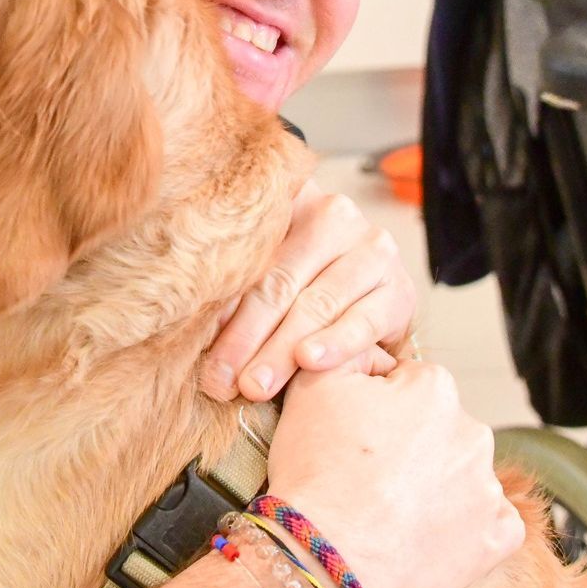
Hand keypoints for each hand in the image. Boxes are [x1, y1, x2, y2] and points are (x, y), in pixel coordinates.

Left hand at [199, 179, 415, 401]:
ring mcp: (373, 251)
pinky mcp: (400, 289)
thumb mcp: (267, 273)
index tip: (196, 345)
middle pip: (279, 283)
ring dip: (281, 350)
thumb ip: (236, 290)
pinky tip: (310, 360)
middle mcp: (336, 218)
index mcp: (292, 203)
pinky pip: (363, 320)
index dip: (221, 304)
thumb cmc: (303, 284)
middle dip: (247, 338)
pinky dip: (335, 343)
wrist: (372, 297)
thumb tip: (186, 326)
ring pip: (316, 304)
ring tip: (256, 384)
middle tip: (221, 381)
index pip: (250, 256)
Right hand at [265, 362, 524, 587]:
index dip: (374, 409)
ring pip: (460, 474)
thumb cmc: (315, 468)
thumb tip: (375, 352)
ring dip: (433, 485)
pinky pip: (487, 523)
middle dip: (410, 446)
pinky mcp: (498, 538)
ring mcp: (490, 487)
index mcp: (435, 387)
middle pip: (438, 430)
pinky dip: (460, 527)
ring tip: (387, 510)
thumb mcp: (312, 382)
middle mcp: (474, 430)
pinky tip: (422, 533)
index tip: (350, 437)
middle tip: (364, 475)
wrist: (325, 554)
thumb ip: (351, 349)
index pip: (408, 386)